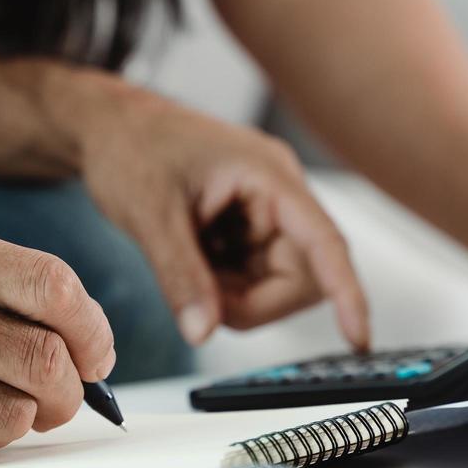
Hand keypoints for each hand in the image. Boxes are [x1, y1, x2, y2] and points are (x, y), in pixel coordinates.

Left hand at [76, 85, 369, 349]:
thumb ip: (179, 276)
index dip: (347, 293)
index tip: (358, 339)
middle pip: (302, 277)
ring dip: (235, 295)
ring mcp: (265, 214)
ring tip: (186, 265)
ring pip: (276, 284)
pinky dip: (222, 287)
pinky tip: (190, 259)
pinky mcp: (248, 230)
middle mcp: (278, 196)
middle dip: (254, 301)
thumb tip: (203, 332)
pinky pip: (253, 279)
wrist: (108, 128)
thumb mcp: (150, 215)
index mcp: (270, 177)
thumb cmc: (131, 148)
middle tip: (200, 296)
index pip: (325, 242)